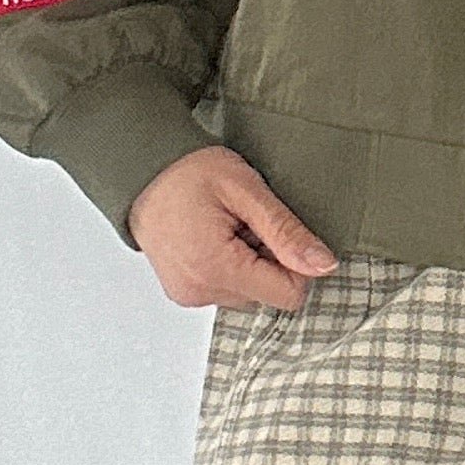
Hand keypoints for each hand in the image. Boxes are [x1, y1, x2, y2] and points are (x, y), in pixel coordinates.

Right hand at [127, 146, 338, 310]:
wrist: (141, 169)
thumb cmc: (187, 172)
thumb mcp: (246, 191)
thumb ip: (286, 232)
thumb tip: (323, 265)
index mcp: (216, 269)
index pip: (288, 294)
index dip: (294, 263)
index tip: (276, 230)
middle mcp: (200, 291)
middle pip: (267, 295)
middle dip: (268, 260)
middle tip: (244, 223)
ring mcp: (188, 295)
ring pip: (249, 294)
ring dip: (249, 264)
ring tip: (227, 228)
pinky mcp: (184, 293)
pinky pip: (226, 290)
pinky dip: (230, 267)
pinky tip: (215, 238)